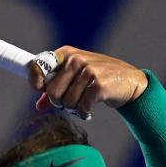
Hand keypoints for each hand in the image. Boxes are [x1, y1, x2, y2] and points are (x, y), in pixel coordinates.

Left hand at [28, 46, 146, 113]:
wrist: (130, 81)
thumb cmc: (99, 78)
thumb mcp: (76, 78)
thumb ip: (58, 89)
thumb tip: (39, 106)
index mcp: (67, 54)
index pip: (40, 64)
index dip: (35, 79)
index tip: (38, 88)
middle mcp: (76, 59)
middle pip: (52, 91)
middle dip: (59, 102)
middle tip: (70, 102)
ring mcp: (89, 71)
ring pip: (66, 102)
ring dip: (74, 109)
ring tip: (83, 104)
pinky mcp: (99, 85)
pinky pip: (81, 107)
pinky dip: (84, 113)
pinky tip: (90, 110)